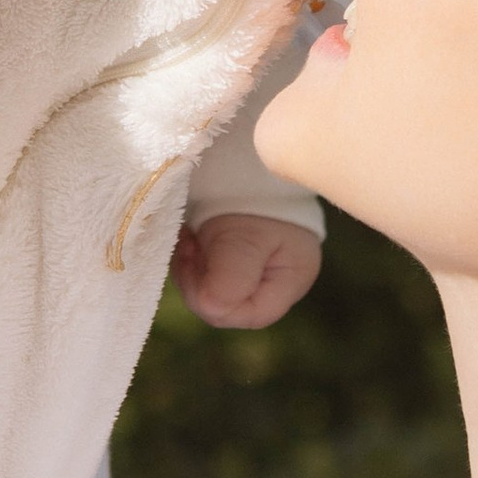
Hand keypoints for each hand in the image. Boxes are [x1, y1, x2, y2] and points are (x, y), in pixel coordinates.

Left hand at [171, 213, 321, 329]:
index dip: (218, 301)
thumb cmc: (254, 198)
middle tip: (188, 245)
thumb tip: (210, 309)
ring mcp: (255, 276)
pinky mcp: (234, 265)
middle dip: (199, 282)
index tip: (195, 260)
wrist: (246, 163)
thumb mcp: (244, 237)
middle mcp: (275, 284)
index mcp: (290, 279)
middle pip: (228, 307)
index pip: (252, 315)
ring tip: (188, 238)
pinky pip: (205, 278)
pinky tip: (188, 238)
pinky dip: (190, 262)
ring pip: (211, 295)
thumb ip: (230, 276)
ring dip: (191, 270)